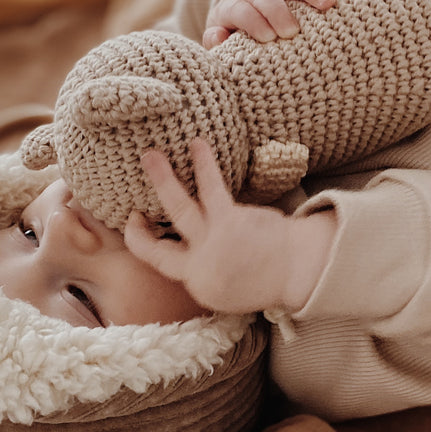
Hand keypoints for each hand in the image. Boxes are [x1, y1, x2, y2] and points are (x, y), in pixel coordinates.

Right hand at [123, 139, 336, 315]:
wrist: (300, 269)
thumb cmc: (266, 274)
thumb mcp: (231, 286)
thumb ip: (206, 267)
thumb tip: (189, 244)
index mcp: (198, 283)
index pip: (158, 261)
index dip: (141, 241)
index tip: (135, 220)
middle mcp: (200, 267)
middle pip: (157, 246)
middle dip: (138, 227)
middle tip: (130, 208)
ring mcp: (214, 243)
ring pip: (179, 208)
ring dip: (163, 179)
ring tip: (151, 155)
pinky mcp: (231, 221)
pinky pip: (212, 188)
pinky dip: (204, 164)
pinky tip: (198, 145)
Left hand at [202, 0, 358, 47]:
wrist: (241, 6)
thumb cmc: (235, 34)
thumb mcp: (222, 39)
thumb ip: (217, 41)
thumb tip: (217, 36)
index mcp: (230, 4)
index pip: (238, 9)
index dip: (251, 20)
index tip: (267, 38)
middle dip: (276, 9)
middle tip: (291, 30)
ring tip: (329, 3)